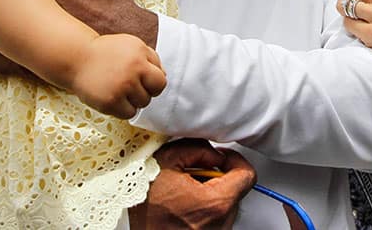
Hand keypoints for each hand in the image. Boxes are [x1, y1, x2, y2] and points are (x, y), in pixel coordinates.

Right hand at [71, 33, 165, 118]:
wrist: (77, 58)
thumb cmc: (106, 53)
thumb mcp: (131, 45)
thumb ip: (151, 58)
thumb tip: (164, 77)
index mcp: (140, 54)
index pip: (161, 80)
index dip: (153, 82)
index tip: (142, 81)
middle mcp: (133, 69)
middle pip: (153, 93)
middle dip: (145, 92)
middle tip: (129, 86)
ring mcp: (122, 86)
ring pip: (142, 104)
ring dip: (133, 100)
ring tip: (118, 89)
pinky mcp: (110, 101)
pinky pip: (129, 114)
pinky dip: (123, 109)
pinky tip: (112, 97)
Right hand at [130, 139, 255, 229]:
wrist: (124, 227)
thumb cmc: (143, 201)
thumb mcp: (168, 159)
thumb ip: (199, 148)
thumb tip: (215, 154)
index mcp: (215, 202)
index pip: (247, 174)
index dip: (234, 160)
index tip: (220, 157)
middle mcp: (221, 222)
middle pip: (236, 189)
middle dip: (219, 177)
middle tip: (195, 174)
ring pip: (226, 204)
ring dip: (211, 193)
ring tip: (185, 191)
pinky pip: (215, 218)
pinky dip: (203, 208)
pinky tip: (184, 205)